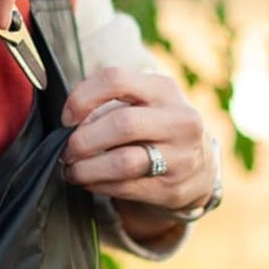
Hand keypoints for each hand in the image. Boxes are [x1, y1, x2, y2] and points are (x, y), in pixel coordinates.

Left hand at [60, 68, 214, 214]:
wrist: (200, 169)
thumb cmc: (157, 130)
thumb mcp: (143, 104)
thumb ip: (109, 106)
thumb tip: (70, 125)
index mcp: (164, 89)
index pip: (116, 79)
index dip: (82, 98)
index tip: (67, 118)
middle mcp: (179, 120)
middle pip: (121, 124)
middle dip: (84, 140)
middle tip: (67, 151)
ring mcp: (180, 157)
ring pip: (123, 162)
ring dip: (88, 168)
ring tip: (73, 170)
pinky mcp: (173, 189)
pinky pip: (126, 187)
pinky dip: (99, 185)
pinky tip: (89, 182)